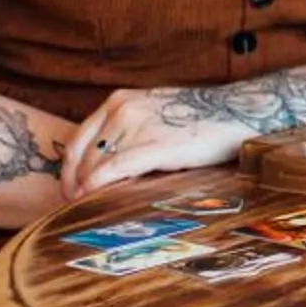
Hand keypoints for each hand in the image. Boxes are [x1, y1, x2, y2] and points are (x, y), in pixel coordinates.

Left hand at [59, 88, 255, 198]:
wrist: (237, 112)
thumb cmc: (198, 119)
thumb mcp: (153, 115)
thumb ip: (127, 132)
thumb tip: (104, 167)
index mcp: (119, 100)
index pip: (79, 138)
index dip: (69, 167)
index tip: (68, 187)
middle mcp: (123, 109)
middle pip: (83, 154)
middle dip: (73, 182)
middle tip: (72, 204)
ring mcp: (138, 125)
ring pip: (97, 163)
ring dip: (86, 188)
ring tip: (86, 206)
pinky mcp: (156, 144)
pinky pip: (116, 168)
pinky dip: (99, 184)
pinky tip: (93, 196)